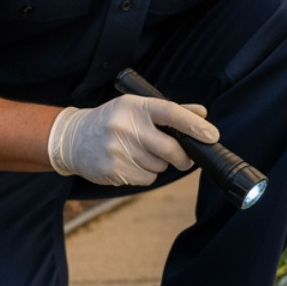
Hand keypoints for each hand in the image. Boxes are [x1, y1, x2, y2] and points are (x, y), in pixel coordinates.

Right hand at [47, 95, 218, 186]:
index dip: (194, 125)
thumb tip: (203, 114)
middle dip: (183, 157)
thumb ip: (171, 111)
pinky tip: (130, 163)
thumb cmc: (114, 120)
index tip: (212, 135)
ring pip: (159, 166)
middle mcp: (125, 126)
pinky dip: (145, 174)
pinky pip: (146, 178)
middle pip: (170, 149)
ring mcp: (117, 149)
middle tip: (185, 158)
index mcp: (135, 106)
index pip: (171, 113)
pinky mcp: (113, 170)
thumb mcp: (137, 108)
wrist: (74, 138)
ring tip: (140, 153)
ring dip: (158, 164)